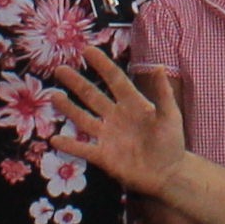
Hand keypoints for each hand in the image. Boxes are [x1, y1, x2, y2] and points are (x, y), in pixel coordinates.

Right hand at [42, 47, 191, 197]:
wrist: (169, 173)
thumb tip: (159, 66)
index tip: (88, 50)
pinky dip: (70, 145)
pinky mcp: (104, 156)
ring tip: (53, 96)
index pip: (115, 80)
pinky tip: (54, 139)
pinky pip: (83, 149)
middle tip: (60, 69)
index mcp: (132, 104)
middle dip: (76, 83)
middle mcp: (116, 117)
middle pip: (93, 96)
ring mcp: (108, 136)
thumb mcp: (170, 116)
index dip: (102, 65)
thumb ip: (163, 93)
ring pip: (83, 119)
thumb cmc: (171, 142)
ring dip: (68, 108)